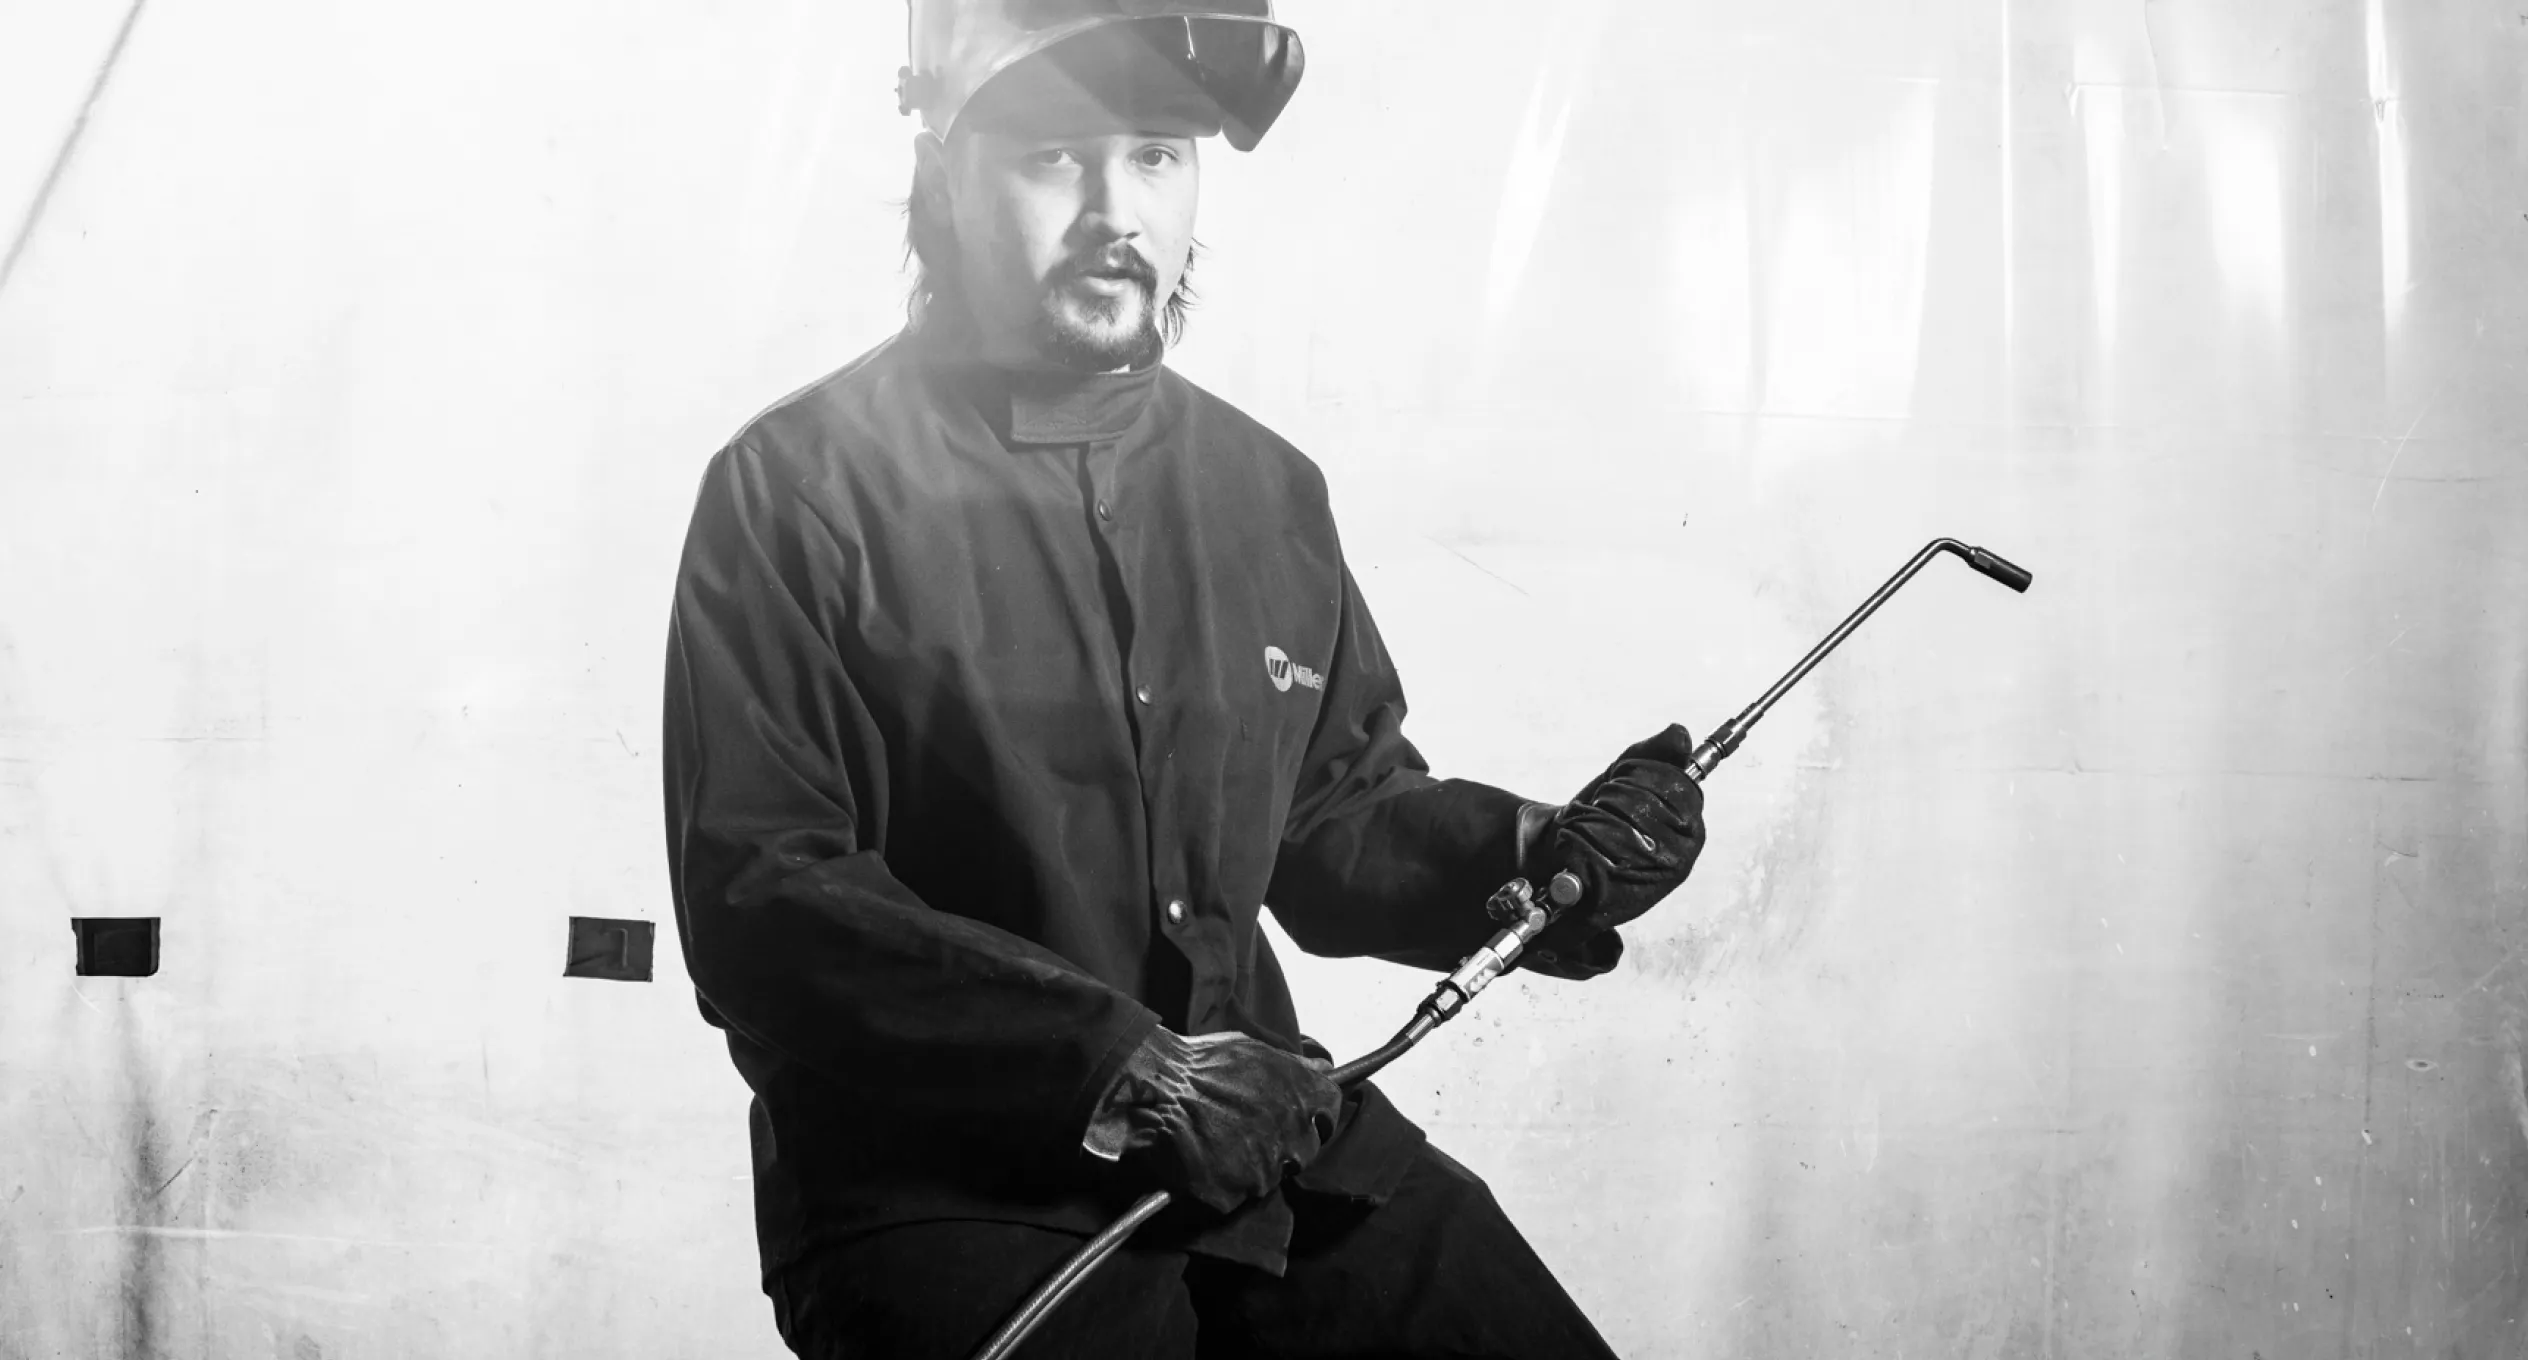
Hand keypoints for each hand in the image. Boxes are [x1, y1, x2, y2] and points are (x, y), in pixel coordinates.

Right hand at [1083, 1029, 1342, 1213]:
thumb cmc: (1203, 1062)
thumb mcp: (1255, 1050)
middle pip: (1303, 1152)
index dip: (1313, 1114)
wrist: (1157, 1088)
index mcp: (1304, 1099)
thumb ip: (1294, 1067)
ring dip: (1249, 1166)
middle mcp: (1293, 1139)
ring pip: (1267, 1178)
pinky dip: (1219, 1184)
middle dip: (1283, 1144)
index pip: (1329, 1112)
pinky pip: (1233, 1196)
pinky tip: (1201, 1160)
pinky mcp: (1232, 1197)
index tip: (1296, 1115)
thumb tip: (1324, 1070)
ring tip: (1217, 1142)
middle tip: (1247, 1130)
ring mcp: (1263, 1172)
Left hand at [1520, 724, 1707, 940]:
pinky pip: (1593, 847)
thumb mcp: (1626, 779)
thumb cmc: (1599, 818)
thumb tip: (1680, 732)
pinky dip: (1573, 837)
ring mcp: (1651, 879)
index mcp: (1691, 828)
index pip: (1673, 780)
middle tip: (1601, 810)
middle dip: (1610, 795)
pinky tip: (1574, 847)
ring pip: (1613, 821)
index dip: (1636, 773)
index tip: (1621, 784)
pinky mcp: (1619, 897)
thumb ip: (1655, 753)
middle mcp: (1681, 857)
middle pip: (1640, 799)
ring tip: (1586, 828)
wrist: (1559, 862)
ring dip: (1587, 816)